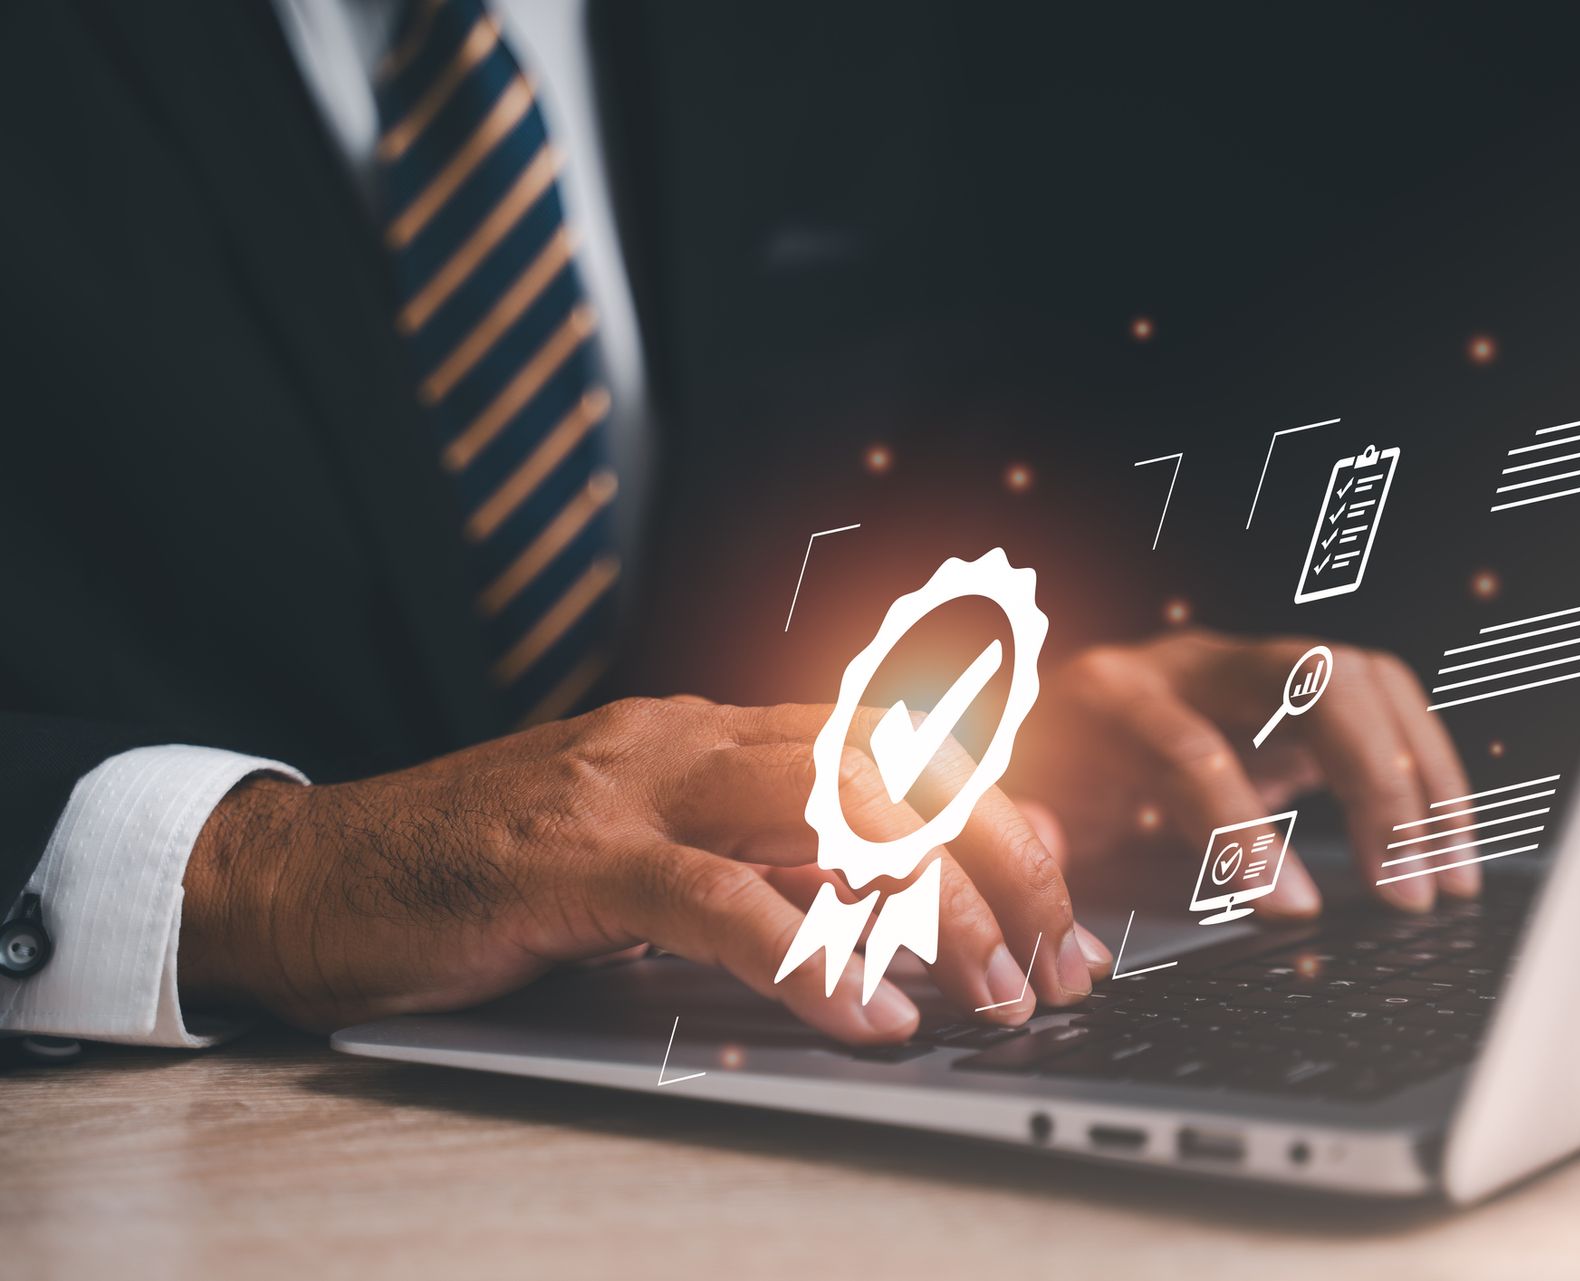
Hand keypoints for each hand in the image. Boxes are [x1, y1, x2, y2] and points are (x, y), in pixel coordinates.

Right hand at [180, 698, 1111, 1043]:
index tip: (1059, 902)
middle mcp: (687, 741)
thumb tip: (890, 910)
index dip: (996, 814)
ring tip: (994, 992)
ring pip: (830, 804)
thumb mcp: (645, 860)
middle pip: (893, 760)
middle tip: (1058, 958)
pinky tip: (867, 1017)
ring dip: (934, 903)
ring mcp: (630, 789)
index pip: (894, 743)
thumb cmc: (479, 879)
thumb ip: (753, 863)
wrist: (307, 875)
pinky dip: (809, 956)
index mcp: (711, 738)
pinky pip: (718, 897)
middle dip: (1001, 854)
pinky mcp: (569, 859)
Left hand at [1013, 629, 1474, 912]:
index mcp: (1106, 697)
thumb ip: (1042, 868)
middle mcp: (1186, 664)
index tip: (1294, 910)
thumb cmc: (1033, 789)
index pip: (1190, 749)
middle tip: (1403, 889)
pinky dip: (1425, 773)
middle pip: (1307, 674)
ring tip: (1443, 881)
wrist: (1039, 732)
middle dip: (1370, 780)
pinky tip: (1440, 849)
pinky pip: (1383, 705)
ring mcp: (1249, 668)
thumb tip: (1073, 944)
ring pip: (1361, 677)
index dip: (1242, 833)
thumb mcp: (1018, 829)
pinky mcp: (1295, 695)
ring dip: (1419, 776)